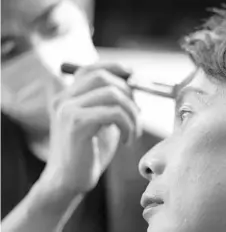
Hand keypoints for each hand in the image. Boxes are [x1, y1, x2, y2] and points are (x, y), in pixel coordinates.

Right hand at [40, 63, 141, 193]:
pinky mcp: (76, 124)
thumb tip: (135, 87)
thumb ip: (112, 104)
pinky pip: (114, 113)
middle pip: (102, 77)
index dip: (113, 68)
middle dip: (127, 92)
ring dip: (132, 113)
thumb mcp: (102, 122)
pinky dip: (128, 125)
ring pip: (112, 94)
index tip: (133, 75)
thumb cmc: (89, 153)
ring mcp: (68, 110)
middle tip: (137, 114)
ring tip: (133, 131)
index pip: (89, 69)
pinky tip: (127, 140)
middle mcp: (63, 99)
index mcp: (67, 97)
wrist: (69, 181)